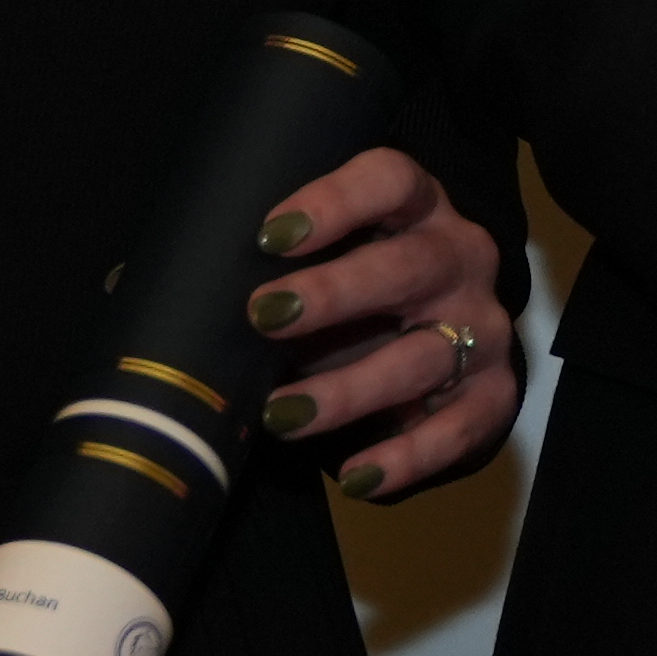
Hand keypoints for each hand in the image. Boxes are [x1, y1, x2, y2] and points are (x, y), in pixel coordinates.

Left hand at [247, 143, 520, 498]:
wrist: (444, 347)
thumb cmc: (359, 294)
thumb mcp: (325, 266)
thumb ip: (270, 273)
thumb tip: (162, 297)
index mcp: (417, 208)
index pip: (390, 181)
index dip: (336, 202)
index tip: (271, 235)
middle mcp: (460, 259)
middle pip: (410, 265)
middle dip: (335, 292)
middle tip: (264, 316)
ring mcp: (484, 327)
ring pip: (425, 355)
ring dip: (349, 388)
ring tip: (282, 415)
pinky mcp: (495, 393)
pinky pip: (458, 428)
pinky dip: (407, 456)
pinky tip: (355, 475)